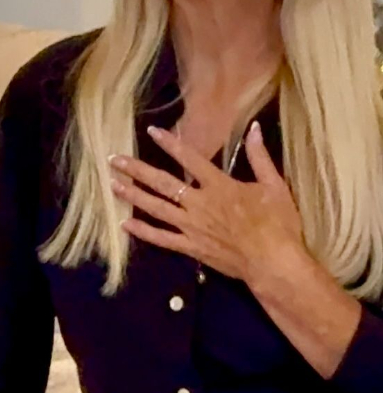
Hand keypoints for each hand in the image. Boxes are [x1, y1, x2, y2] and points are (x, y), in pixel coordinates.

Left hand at [109, 121, 306, 288]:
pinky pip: (162, 239)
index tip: (152, 131)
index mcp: (219, 186)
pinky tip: (125, 224)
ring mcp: (192, 227)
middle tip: (114, 160)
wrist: (273, 263)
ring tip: (113, 185)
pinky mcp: (191, 247)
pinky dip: (143, 231)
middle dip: (137, 170)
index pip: (189, 159)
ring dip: (133, 195)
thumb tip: (252, 129)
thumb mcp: (274, 186)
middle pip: (162, 183)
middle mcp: (200, 204)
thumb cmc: (278, 225)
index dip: (170, 143)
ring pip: (156, 208)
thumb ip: (260, 157)